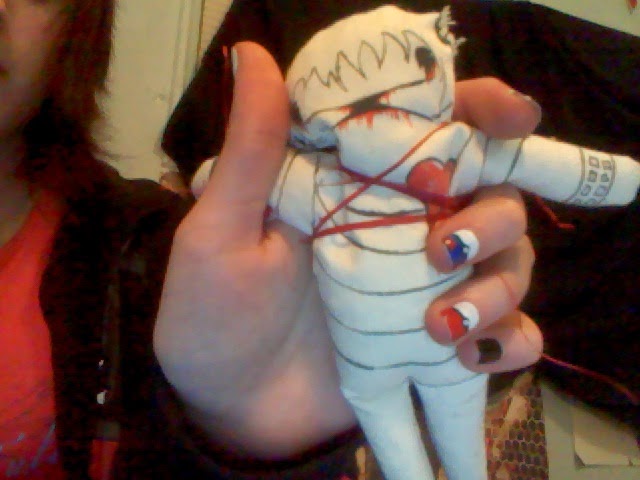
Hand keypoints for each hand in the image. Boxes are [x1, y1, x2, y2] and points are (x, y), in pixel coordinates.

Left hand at [154, 45, 540, 458]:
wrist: (229, 413)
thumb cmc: (215, 318)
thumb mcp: (221, 231)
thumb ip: (252, 150)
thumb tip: (252, 53)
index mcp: (357, 188)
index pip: (435, 131)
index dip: (483, 113)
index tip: (509, 115)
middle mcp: (403, 228)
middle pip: (493, 195)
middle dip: (493, 215)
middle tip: (443, 249)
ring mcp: (425, 288)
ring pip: (511, 261)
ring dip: (498, 285)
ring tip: (440, 324)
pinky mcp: (437, 344)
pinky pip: (509, 334)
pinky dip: (512, 340)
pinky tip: (472, 355)